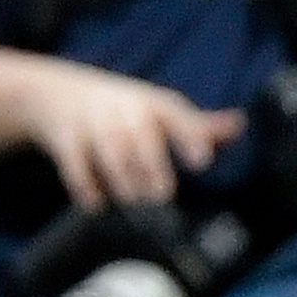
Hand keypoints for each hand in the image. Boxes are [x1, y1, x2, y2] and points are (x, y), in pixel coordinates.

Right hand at [22, 61, 240, 209]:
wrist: (56, 93)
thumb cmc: (120, 108)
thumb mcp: (158, 109)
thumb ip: (197, 124)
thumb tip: (240, 124)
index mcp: (152, 104)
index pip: (176, 117)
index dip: (191, 137)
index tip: (203, 160)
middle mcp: (124, 110)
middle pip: (140, 135)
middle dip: (151, 165)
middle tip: (162, 193)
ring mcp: (93, 122)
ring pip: (109, 151)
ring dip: (122, 179)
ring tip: (133, 199)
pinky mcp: (65, 138)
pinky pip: (74, 162)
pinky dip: (85, 184)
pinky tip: (95, 203)